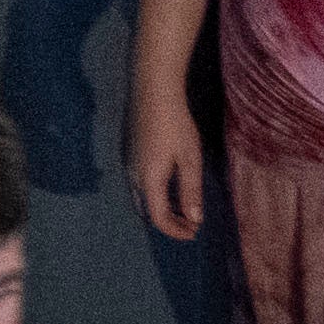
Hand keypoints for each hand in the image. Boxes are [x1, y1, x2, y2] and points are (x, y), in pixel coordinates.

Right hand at [131, 86, 205, 241]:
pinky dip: (156, 193)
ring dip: (163, 207)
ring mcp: (129, 162)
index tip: (194, 232)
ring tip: (184, 208)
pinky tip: (171, 186)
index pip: (158, 217)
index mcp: (149, 179)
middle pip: (147, 209)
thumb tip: (194, 219)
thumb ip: (191, 191)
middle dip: (169, 221)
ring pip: (143, 196)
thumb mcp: (190, 159)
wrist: (153, 91)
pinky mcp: (130, 151)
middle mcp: (133, 174)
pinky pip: (140, 183)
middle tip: (191, 224)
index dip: (175, 230)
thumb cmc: (176, 125)